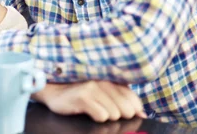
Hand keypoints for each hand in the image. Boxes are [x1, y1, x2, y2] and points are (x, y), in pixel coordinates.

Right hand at [32, 81, 146, 122]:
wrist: (53, 90)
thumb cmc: (80, 93)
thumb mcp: (102, 91)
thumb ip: (122, 99)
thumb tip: (142, 113)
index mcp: (110, 78)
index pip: (134, 99)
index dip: (132, 110)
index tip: (122, 112)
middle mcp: (103, 81)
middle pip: (127, 109)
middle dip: (119, 115)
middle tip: (103, 110)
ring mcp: (93, 88)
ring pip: (115, 114)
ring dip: (106, 116)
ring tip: (93, 108)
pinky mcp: (83, 97)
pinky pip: (102, 116)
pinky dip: (97, 118)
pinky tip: (88, 111)